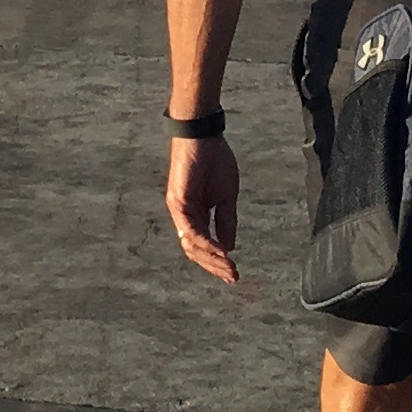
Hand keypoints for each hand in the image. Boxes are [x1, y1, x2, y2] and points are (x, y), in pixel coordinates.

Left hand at [166, 137, 241, 284]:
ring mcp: (179, 209)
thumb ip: (225, 221)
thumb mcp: (226, 196)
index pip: (203, 246)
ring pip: (191, 245)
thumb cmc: (215, 159)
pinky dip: (206, 243)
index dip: (217, 262)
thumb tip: (228, 247)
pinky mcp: (178, 201)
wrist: (204, 134)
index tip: (233, 274)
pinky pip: (191, 230)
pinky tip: (221, 251)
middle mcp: (184, 215)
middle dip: (215, 266)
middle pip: (195, 251)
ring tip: (230, 267)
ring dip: (211, 259)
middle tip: (233, 276)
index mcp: (196, 214)